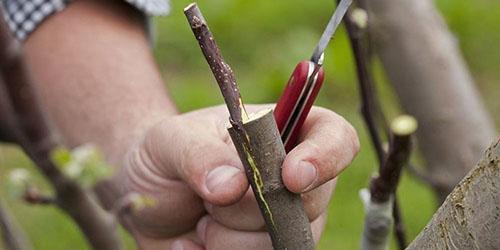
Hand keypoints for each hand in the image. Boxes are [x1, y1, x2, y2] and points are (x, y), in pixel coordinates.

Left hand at [117, 104, 358, 248]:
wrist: (144, 195)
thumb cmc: (164, 155)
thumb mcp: (170, 141)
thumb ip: (199, 155)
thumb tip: (232, 186)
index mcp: (282, 133)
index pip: (336, 138)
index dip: (326, 158)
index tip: (290, 177)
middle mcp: (292, 180)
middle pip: (309, 203)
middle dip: (249, 207)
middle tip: (208, 195)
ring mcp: (283, 222)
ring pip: (282, 243)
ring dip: (228, 238)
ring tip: (201, 219)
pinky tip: (192, 243)